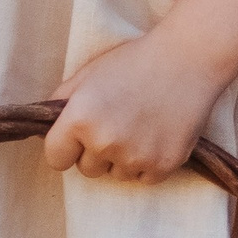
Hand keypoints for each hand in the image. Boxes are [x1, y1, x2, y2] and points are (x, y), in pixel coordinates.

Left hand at [43, 31, 222, 182]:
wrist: (189, 60)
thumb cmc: (134, 62)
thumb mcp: (88, 74)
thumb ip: (61, 103)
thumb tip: (48, 129)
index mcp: (79, 119)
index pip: (55, 159)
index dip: (65, 147)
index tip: (79, 136)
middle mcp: (104, 142)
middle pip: (87, 169)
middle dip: (96, 152)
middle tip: (117, 122)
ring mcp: (135, 157)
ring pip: (116, 174)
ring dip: (123, 157)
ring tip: (140, 125)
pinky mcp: (163, 166)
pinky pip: (143, 178)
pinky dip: (148, 162)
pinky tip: (157, 134)